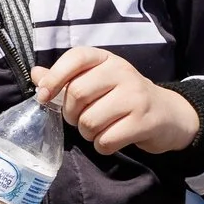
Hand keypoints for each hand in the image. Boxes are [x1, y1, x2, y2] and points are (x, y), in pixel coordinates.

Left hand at [34, 47, 199, 155]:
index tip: (44, 97)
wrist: (168, 114)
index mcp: (107, 59)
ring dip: (87, 133)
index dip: (55, 77)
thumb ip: (66, 78)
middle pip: (77, 94)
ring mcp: (136, 96)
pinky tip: (111, 140)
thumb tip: (35, 75)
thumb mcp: (98, 81)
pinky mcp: (144, 121)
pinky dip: (102, 146)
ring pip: (89, 121)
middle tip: (80, 119)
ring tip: (98, 130)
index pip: (76, 58)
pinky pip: (107, 140)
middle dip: (71, 115)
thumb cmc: (124, 97)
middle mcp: (123, 72)